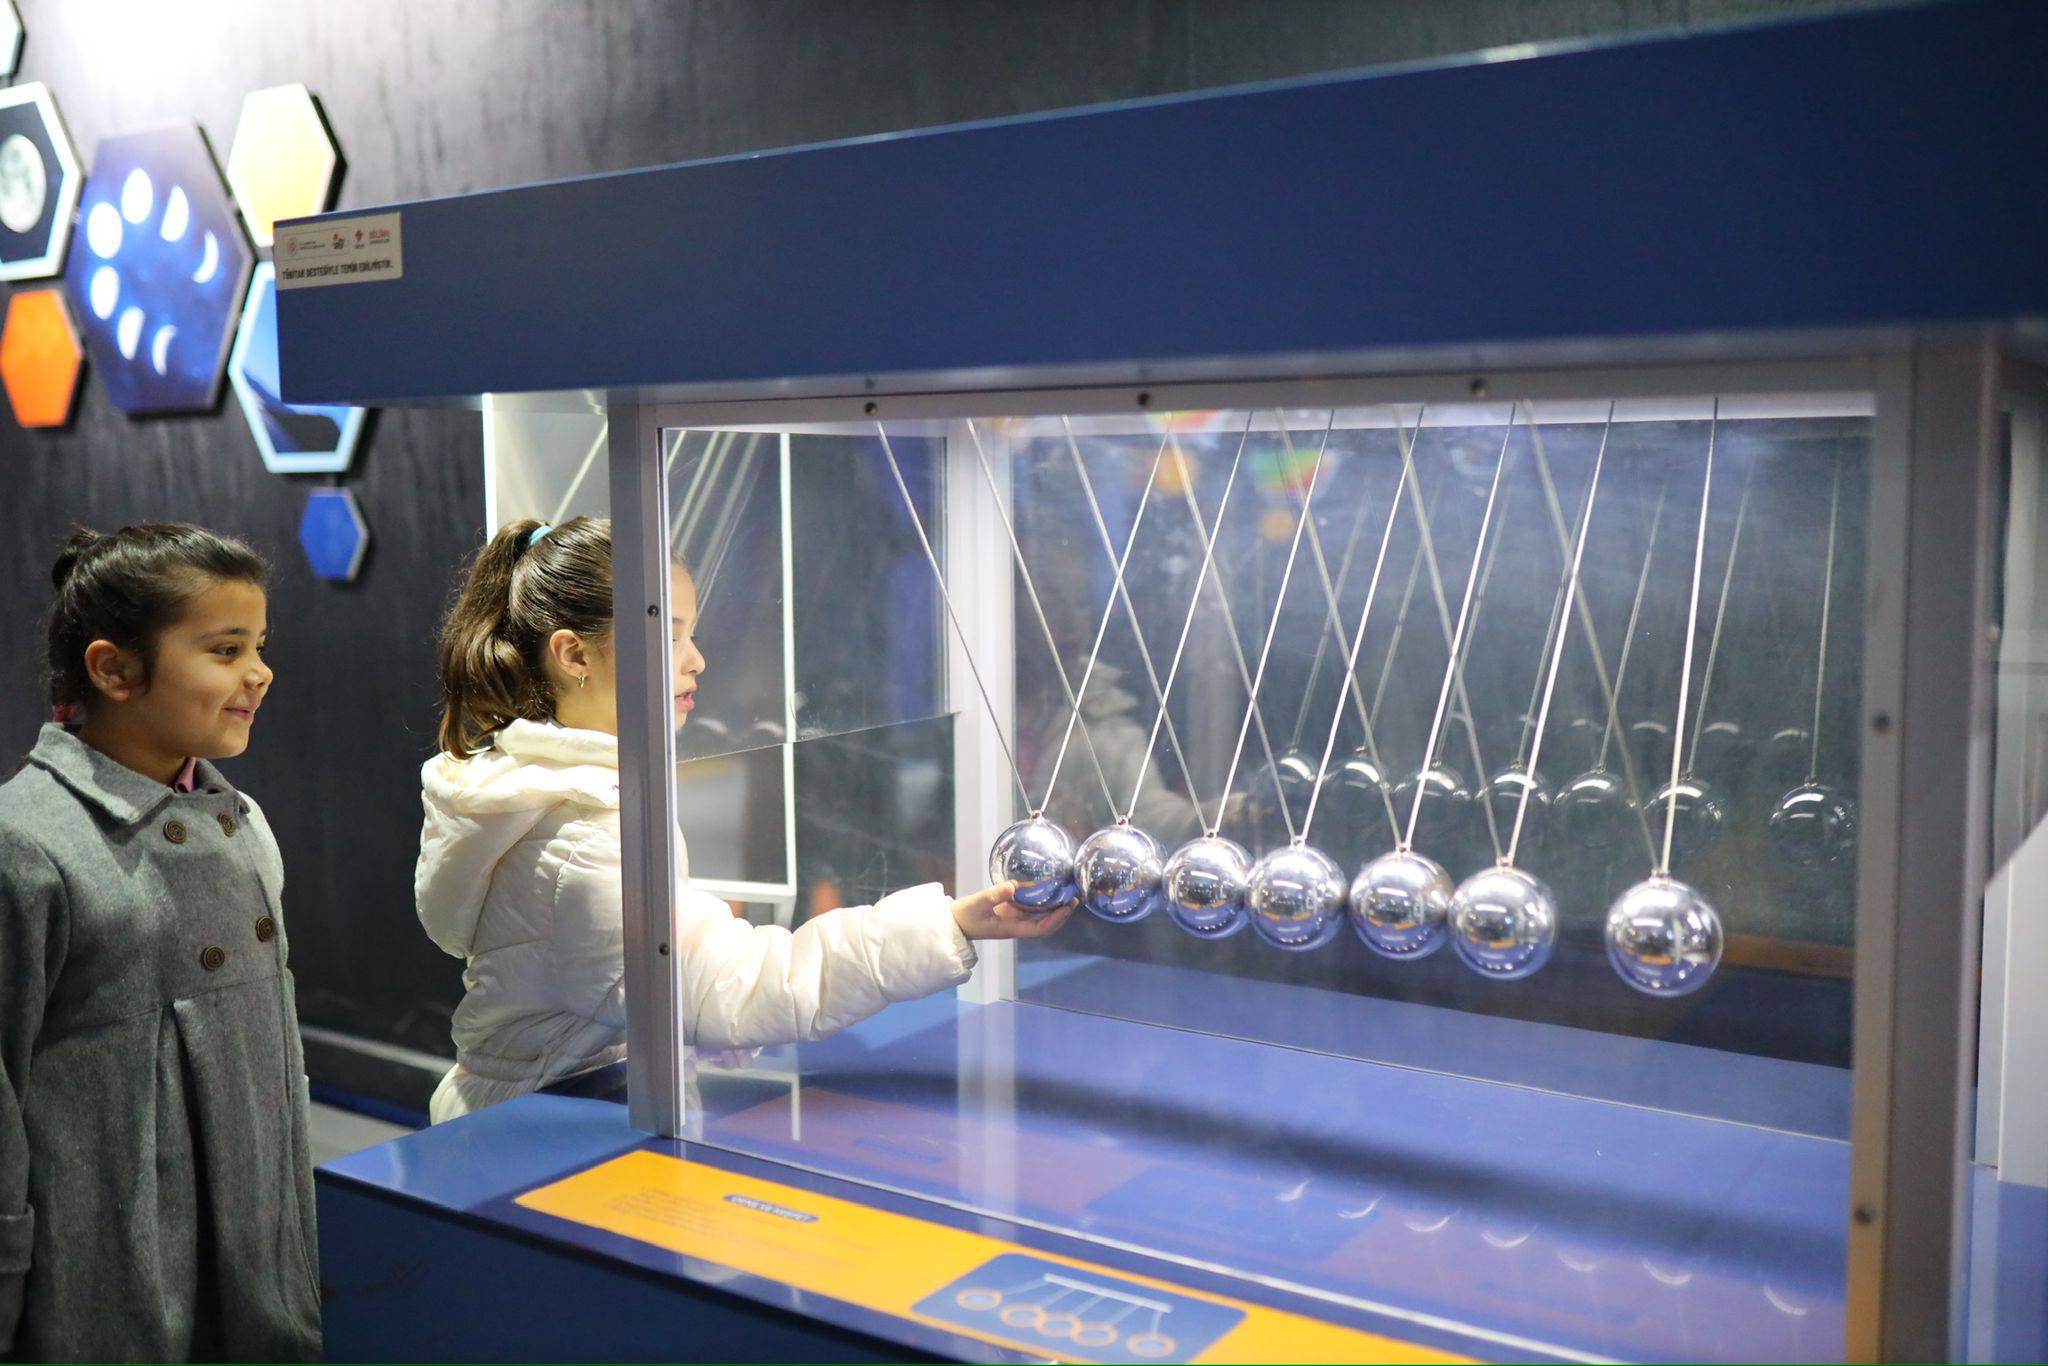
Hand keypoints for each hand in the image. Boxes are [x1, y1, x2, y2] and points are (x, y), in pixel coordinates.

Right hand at [950, 881, 1073, 939]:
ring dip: (1054, 906)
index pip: (1039, 929)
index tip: (1066, 908)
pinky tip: (1047, 886)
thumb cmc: (965, 916)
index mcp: (1012, 928)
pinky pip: (1030, 906)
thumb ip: (994, 895)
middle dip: (1061, 913)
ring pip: (1040, 915)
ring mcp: (1015, 918)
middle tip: (1074, 897)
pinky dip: (1041, 899)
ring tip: (1067, 892)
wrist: (955, 922)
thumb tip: (1013, 886)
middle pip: (1045, 923)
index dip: (1055, 920)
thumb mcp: (978, 904)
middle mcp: (1017, 925)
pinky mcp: (1010, 910)